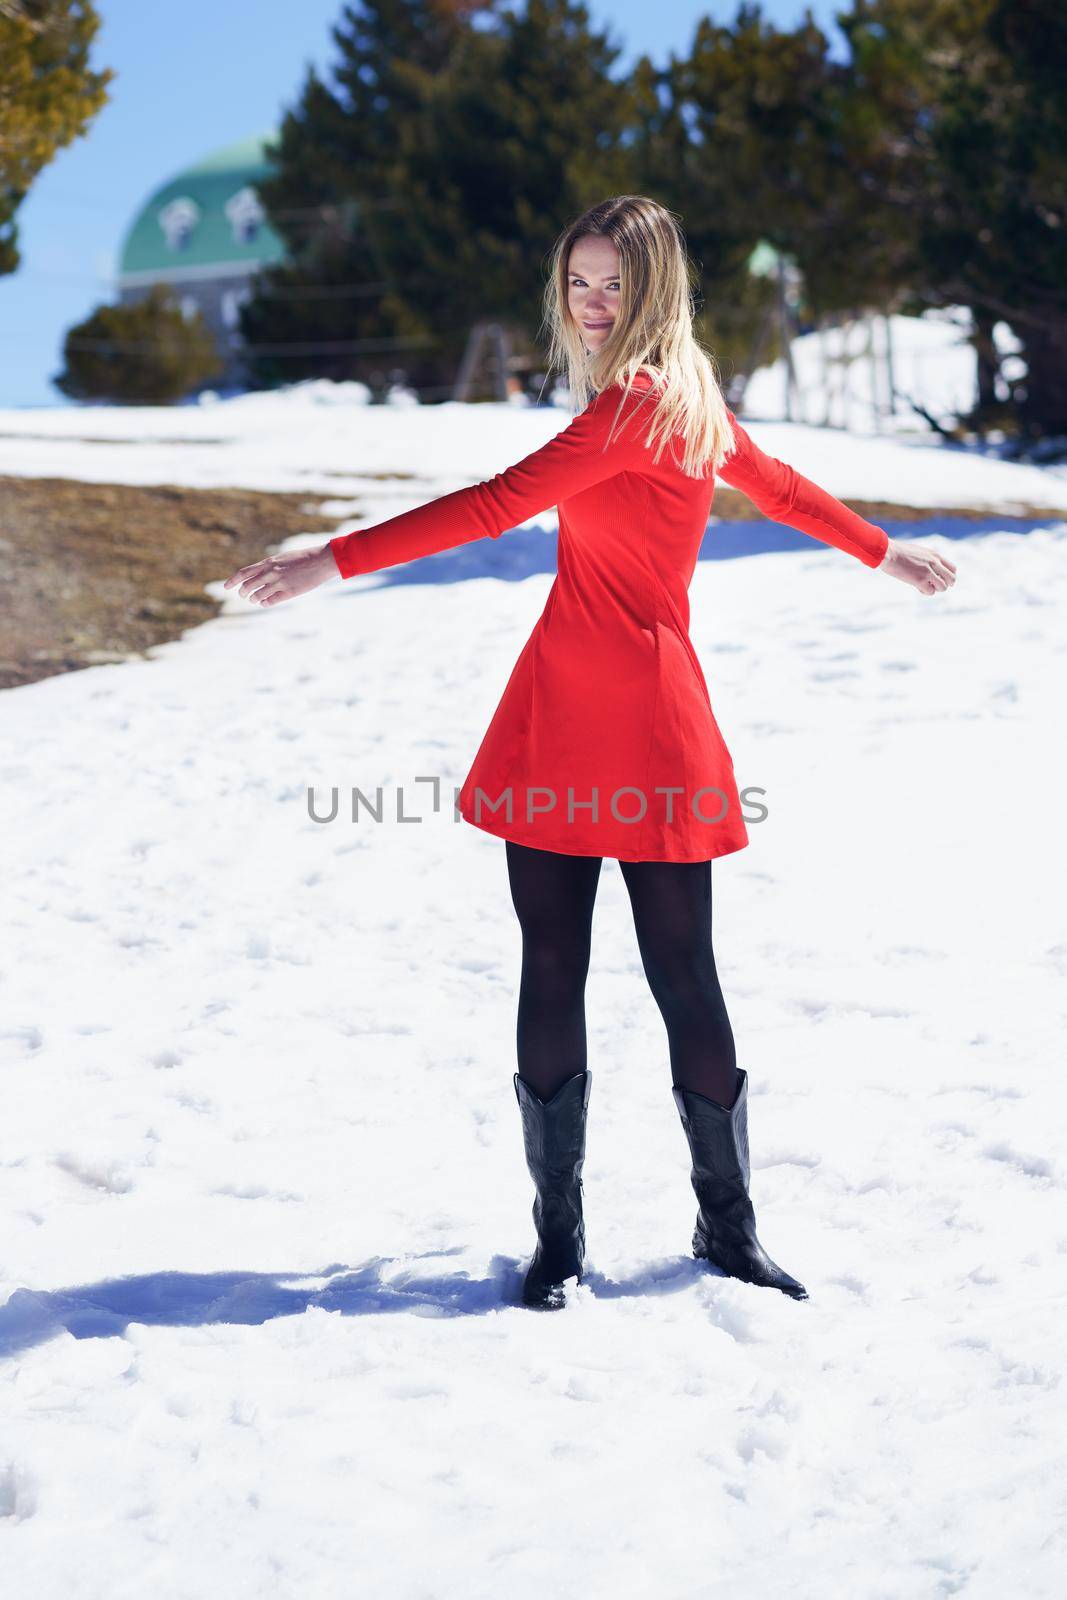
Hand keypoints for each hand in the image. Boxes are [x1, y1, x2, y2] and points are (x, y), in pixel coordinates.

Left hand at [223, 544, 337, 606]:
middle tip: (243, 595)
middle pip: (248, 586)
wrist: (320, 561)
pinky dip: (265, 603)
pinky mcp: (289, 592)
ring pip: (257, 595)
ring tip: (255, 599)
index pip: (244, 573)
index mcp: (268, 563)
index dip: (232, 581)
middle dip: (243, 592)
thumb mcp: (282, 558)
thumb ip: (269, 566)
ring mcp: (279, 583)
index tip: (226, 587)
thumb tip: (257, 576)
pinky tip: (265, 602)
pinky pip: (270, 601)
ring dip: (254, 599)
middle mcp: (271, 573)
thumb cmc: (302, 558)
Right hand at [879, 537, 956, 594]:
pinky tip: (917, 587)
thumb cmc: (898, 552)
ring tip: (924, 586)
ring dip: (935, 589)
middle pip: (951, 579)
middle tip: (934, 585)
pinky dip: (925, 592)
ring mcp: (928, 572)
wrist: (888, 552)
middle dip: (945, 584)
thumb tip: (929, 569)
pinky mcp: (920, 580)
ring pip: (943, 587)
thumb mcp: (918, 552)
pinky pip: (930, 592)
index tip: (940, 578)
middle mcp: (934, 563)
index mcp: (935, 555)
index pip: (953, 568)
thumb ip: (927, 559)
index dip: (948, 576)